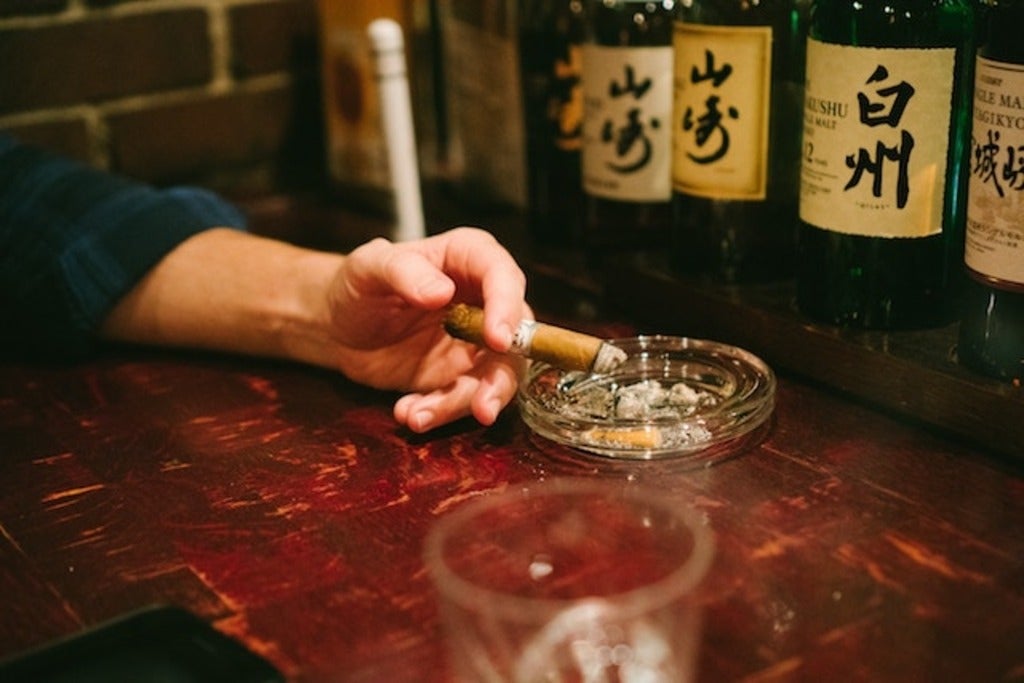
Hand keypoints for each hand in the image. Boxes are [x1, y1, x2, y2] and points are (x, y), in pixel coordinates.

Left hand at [325, 227, 529, 432]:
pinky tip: (408, 412)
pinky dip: (439, 412)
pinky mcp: (460, 375)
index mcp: (468, 258)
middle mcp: (482, 300)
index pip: (503, 277)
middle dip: (502, 376)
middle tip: (483, 405)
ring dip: (464, 403)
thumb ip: (402, 271)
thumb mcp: (368, 267)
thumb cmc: (358, 283)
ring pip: (495, 377)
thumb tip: (440, 292)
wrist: (338, 325)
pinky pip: (464, 398)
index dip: (507, 308)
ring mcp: (474, 342)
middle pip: (516, 336)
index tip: (497, 339)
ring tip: (419, 415)